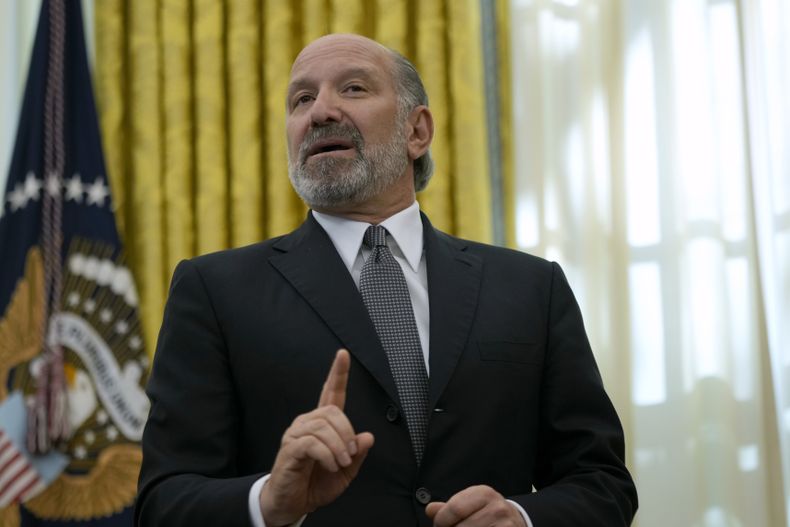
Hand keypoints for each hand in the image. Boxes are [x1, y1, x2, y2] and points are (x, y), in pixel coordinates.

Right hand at [259, 349, 374, 525]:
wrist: (293, 504)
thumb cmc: (316, 484)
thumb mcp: (346, 471)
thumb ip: (358, 454)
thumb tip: (368, 436)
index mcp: (322, 424)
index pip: (330, 393)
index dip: (338, 373)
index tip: (343, 354)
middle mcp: (307, 423)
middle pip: (332, 411)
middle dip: (347, 433)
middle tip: (350, 455)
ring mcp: (295, 434)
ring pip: (323, 426)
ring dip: (338, 447)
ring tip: (340, 464)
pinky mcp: (289, 448)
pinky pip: (312, 443)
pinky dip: (327, 455)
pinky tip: (330, 466)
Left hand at [426, 485, 526, 526]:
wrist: (516, 520)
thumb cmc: (487, 512)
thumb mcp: (470, 503)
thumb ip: (449, 508)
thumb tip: (430, 509)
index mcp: (484, 493)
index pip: (455, 508)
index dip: (441, 521)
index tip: (439, 525)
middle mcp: (497, 508)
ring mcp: (505, 525)